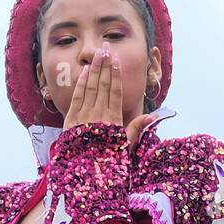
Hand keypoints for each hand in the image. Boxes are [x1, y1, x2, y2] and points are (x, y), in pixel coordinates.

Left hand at [61, 42, 155, 156]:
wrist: (84, 175)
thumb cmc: (108, 161)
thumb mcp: (125, 147)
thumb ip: (137, 129)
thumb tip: (152, 116)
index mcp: (112, 121)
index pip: (114, 92)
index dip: (115, 75)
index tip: (116, 61)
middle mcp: (98, 115)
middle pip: (102, 85)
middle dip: (104, 65)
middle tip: (106, 48)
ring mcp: (83, 116)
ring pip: (89, 87)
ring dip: (93, 69)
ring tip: (97, 54)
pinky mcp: (71, 120)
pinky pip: (76, 97)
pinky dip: (80, 83)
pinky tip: (84, 72)